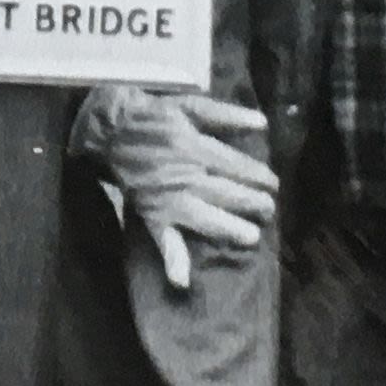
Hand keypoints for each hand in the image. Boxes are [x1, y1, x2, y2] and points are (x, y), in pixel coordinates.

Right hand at [85, 87, 278, 289]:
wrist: (113, 130)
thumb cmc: (155, 116)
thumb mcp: (190, 105)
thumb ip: (225, 114)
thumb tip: (261, 123)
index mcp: (194, 147)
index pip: (235, 166)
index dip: (258, 176)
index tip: (273, 185)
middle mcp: (184, 176)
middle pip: (226, 193)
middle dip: (252, 203)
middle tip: (270, 210)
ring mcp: (168, 198)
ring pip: (204, 217)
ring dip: (228, 228)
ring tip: (251, 237)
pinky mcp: (152, 213)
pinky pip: (161, 238)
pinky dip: (170, 259)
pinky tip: (181, 280)